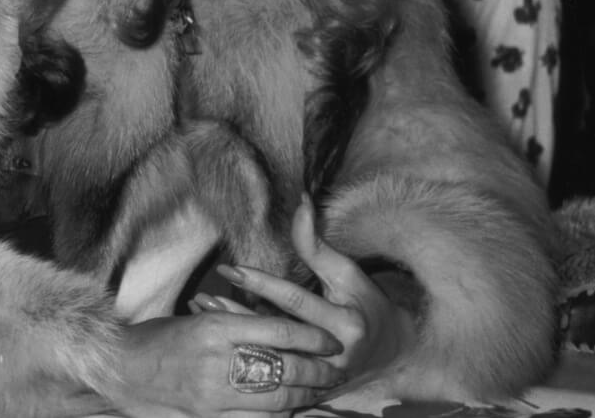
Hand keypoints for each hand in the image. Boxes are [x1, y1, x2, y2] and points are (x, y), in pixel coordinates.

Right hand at [108, 309, 345, 417]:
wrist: (119, 367)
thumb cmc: (156, 338)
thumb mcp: (196, 318)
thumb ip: (236, 323)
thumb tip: (280, 331)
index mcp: (215, 327)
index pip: (279, 332)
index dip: (312, 339)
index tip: (331, 343)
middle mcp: (217, 360)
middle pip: (285, 368)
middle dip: (318, 372)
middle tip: (336, 371)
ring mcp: (213, 393)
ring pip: (276, 399)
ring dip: (305, 397)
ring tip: (320, 392)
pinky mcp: (207, 416)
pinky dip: (278, 417)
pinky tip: (290, 412)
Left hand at [208, 195, 418, 394]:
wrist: (393, 355)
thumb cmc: (367, 306)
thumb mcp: (348, 274)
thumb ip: (317, 245)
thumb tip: (301, 201)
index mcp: (345, 325)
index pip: (295, 301)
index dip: (261, 283)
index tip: (228, 269)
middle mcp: (333, 356)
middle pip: (275, 334)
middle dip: (235, 315)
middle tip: (201, 298)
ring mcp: (321, 380)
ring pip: (268, 359)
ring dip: (232, 338)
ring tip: (200, 316)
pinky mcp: (310, 393)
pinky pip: (269, 376)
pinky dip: (243, 358)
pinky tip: (218, 343)